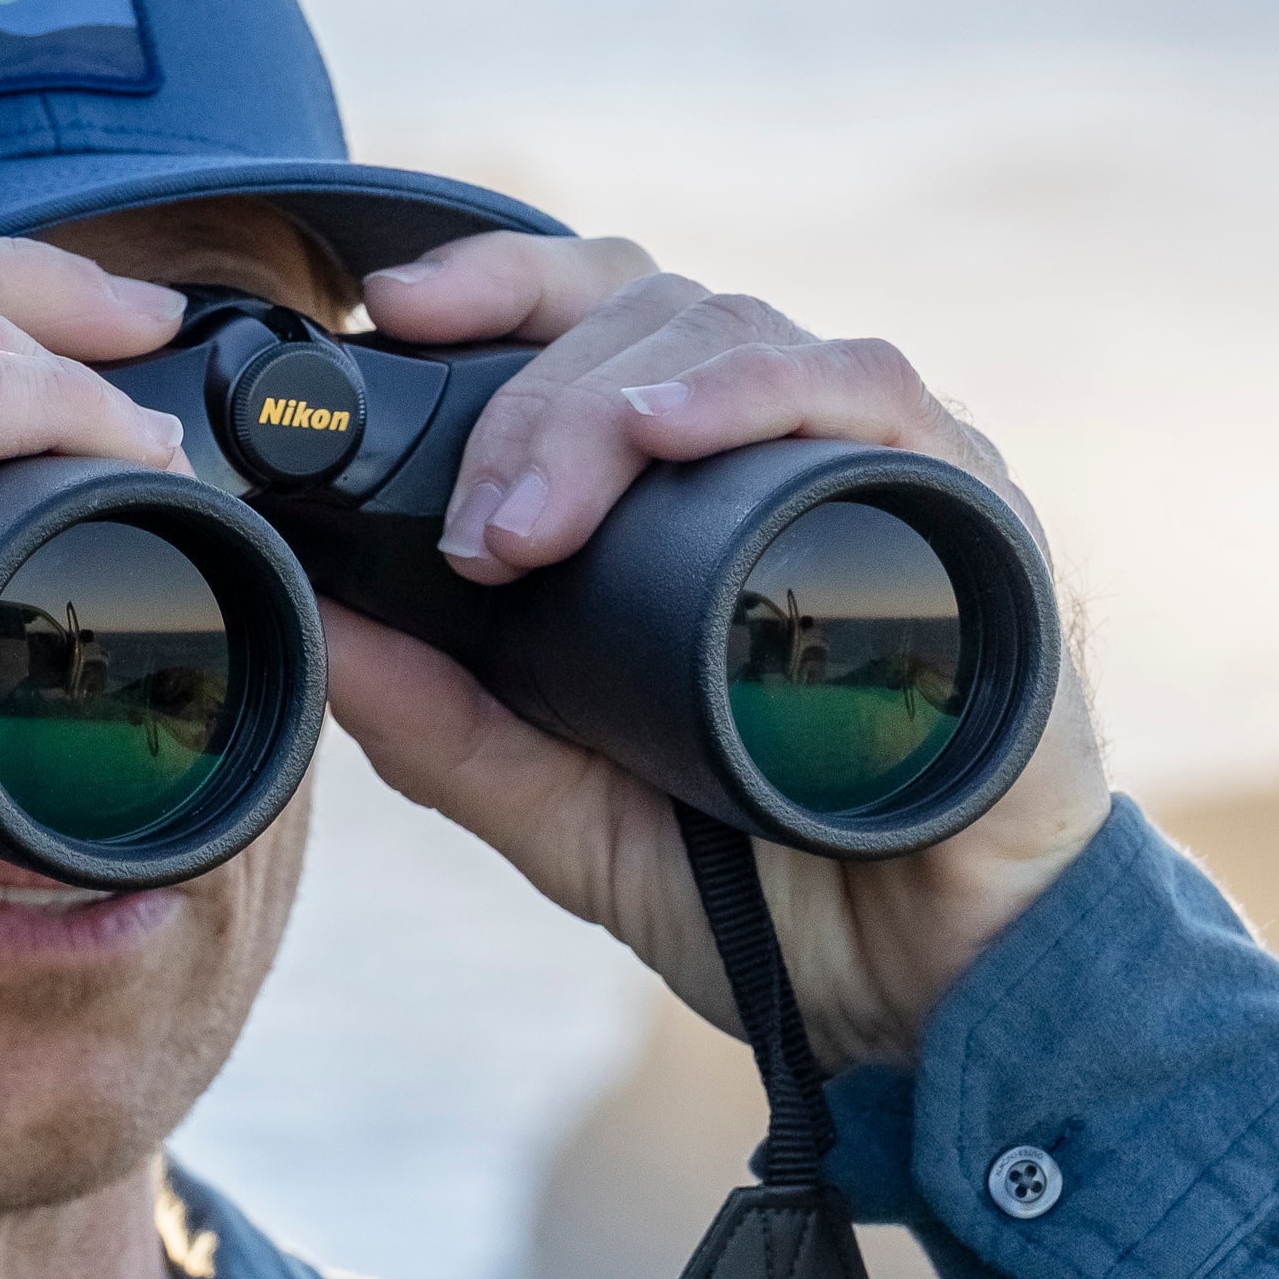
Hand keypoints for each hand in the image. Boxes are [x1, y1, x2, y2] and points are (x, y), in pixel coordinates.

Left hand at [336, 233, 1109, 1070]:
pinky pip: (868, 393)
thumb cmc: (754, 889)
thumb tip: (312, 627)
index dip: (490, 287)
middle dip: (527, 400)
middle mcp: (777, 453)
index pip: (588, 322)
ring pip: (733, 331)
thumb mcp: (557, 809)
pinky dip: (757, 391)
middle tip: (476, 533)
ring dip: (609, 402)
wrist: (921, 991)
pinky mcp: (965, 512)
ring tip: (530, 522)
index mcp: (684, 491)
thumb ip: (439, 728)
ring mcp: (872, 468)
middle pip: (643, 315)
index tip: (392, 310)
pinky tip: (670, 430)